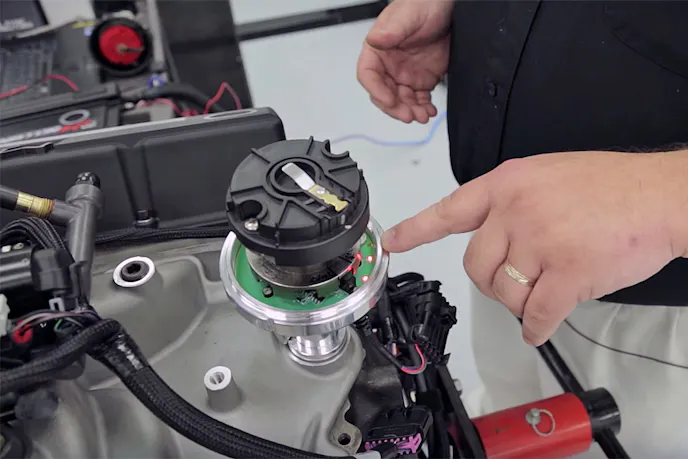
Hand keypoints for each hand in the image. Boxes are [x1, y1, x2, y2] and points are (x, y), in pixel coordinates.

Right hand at [357, 0, 453, 122]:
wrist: (448, 6)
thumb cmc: (424, 4)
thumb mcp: (408, 16)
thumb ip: (392, 30)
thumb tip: (375, 40)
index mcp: (378, 50)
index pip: (368, 75)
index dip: (376, 90)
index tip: (389, 99)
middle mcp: (389, 65)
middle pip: (383, 94)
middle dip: (395, 107)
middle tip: (408, 115)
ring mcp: (405, 74)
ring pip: (401, 101)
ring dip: (411, 111)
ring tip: (422, 115)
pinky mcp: (422, 79)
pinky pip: (418, 99)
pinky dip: (423, 107)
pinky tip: (430, 110)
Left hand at [382, 151, 686, 344]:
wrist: (661, 196)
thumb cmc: (611, 186)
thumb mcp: (547, 175)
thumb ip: (513, 203)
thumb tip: (495, 240)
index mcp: (506, 185)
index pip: (449, 211)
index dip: (416, 230)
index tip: (391, 243)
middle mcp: (515, 212)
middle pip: (475, 265)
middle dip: (491, 281)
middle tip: (515, 282)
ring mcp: (539, 242)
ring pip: (503, 293)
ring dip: (519, 302)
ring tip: (542, 291)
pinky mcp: (566, 274)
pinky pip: (535, 315)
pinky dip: (535, 327)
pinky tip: (541, 326)